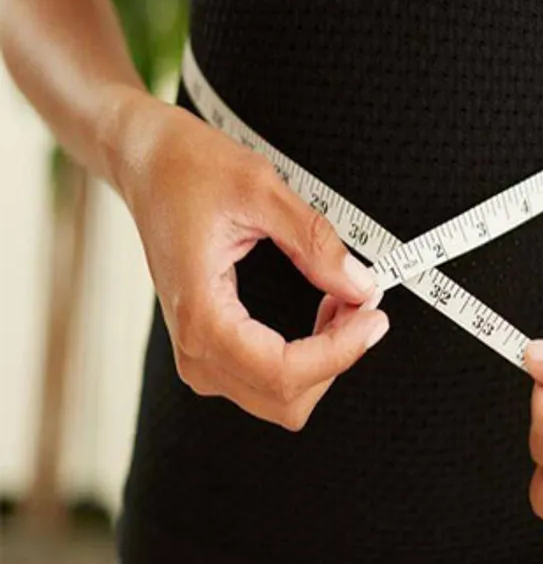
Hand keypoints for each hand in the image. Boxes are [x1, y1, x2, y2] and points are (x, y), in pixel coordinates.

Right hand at [113, 94, 388, 429]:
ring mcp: (200, 352)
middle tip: (364, 303)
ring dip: (325, 357)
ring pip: (280, 395)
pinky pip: (268, 375)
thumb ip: (316, 243)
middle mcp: (195, 346)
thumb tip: (361, 286)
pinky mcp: (212, 343)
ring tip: (346, 300)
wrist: (149, 164)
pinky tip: (326, 310)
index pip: (282, 373)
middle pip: (284, 398)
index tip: (373, 317)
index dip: (340, 353)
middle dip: (337, 356)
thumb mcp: (262, 191)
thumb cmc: (188, 170)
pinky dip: (308, 353)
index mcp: (202, 314)